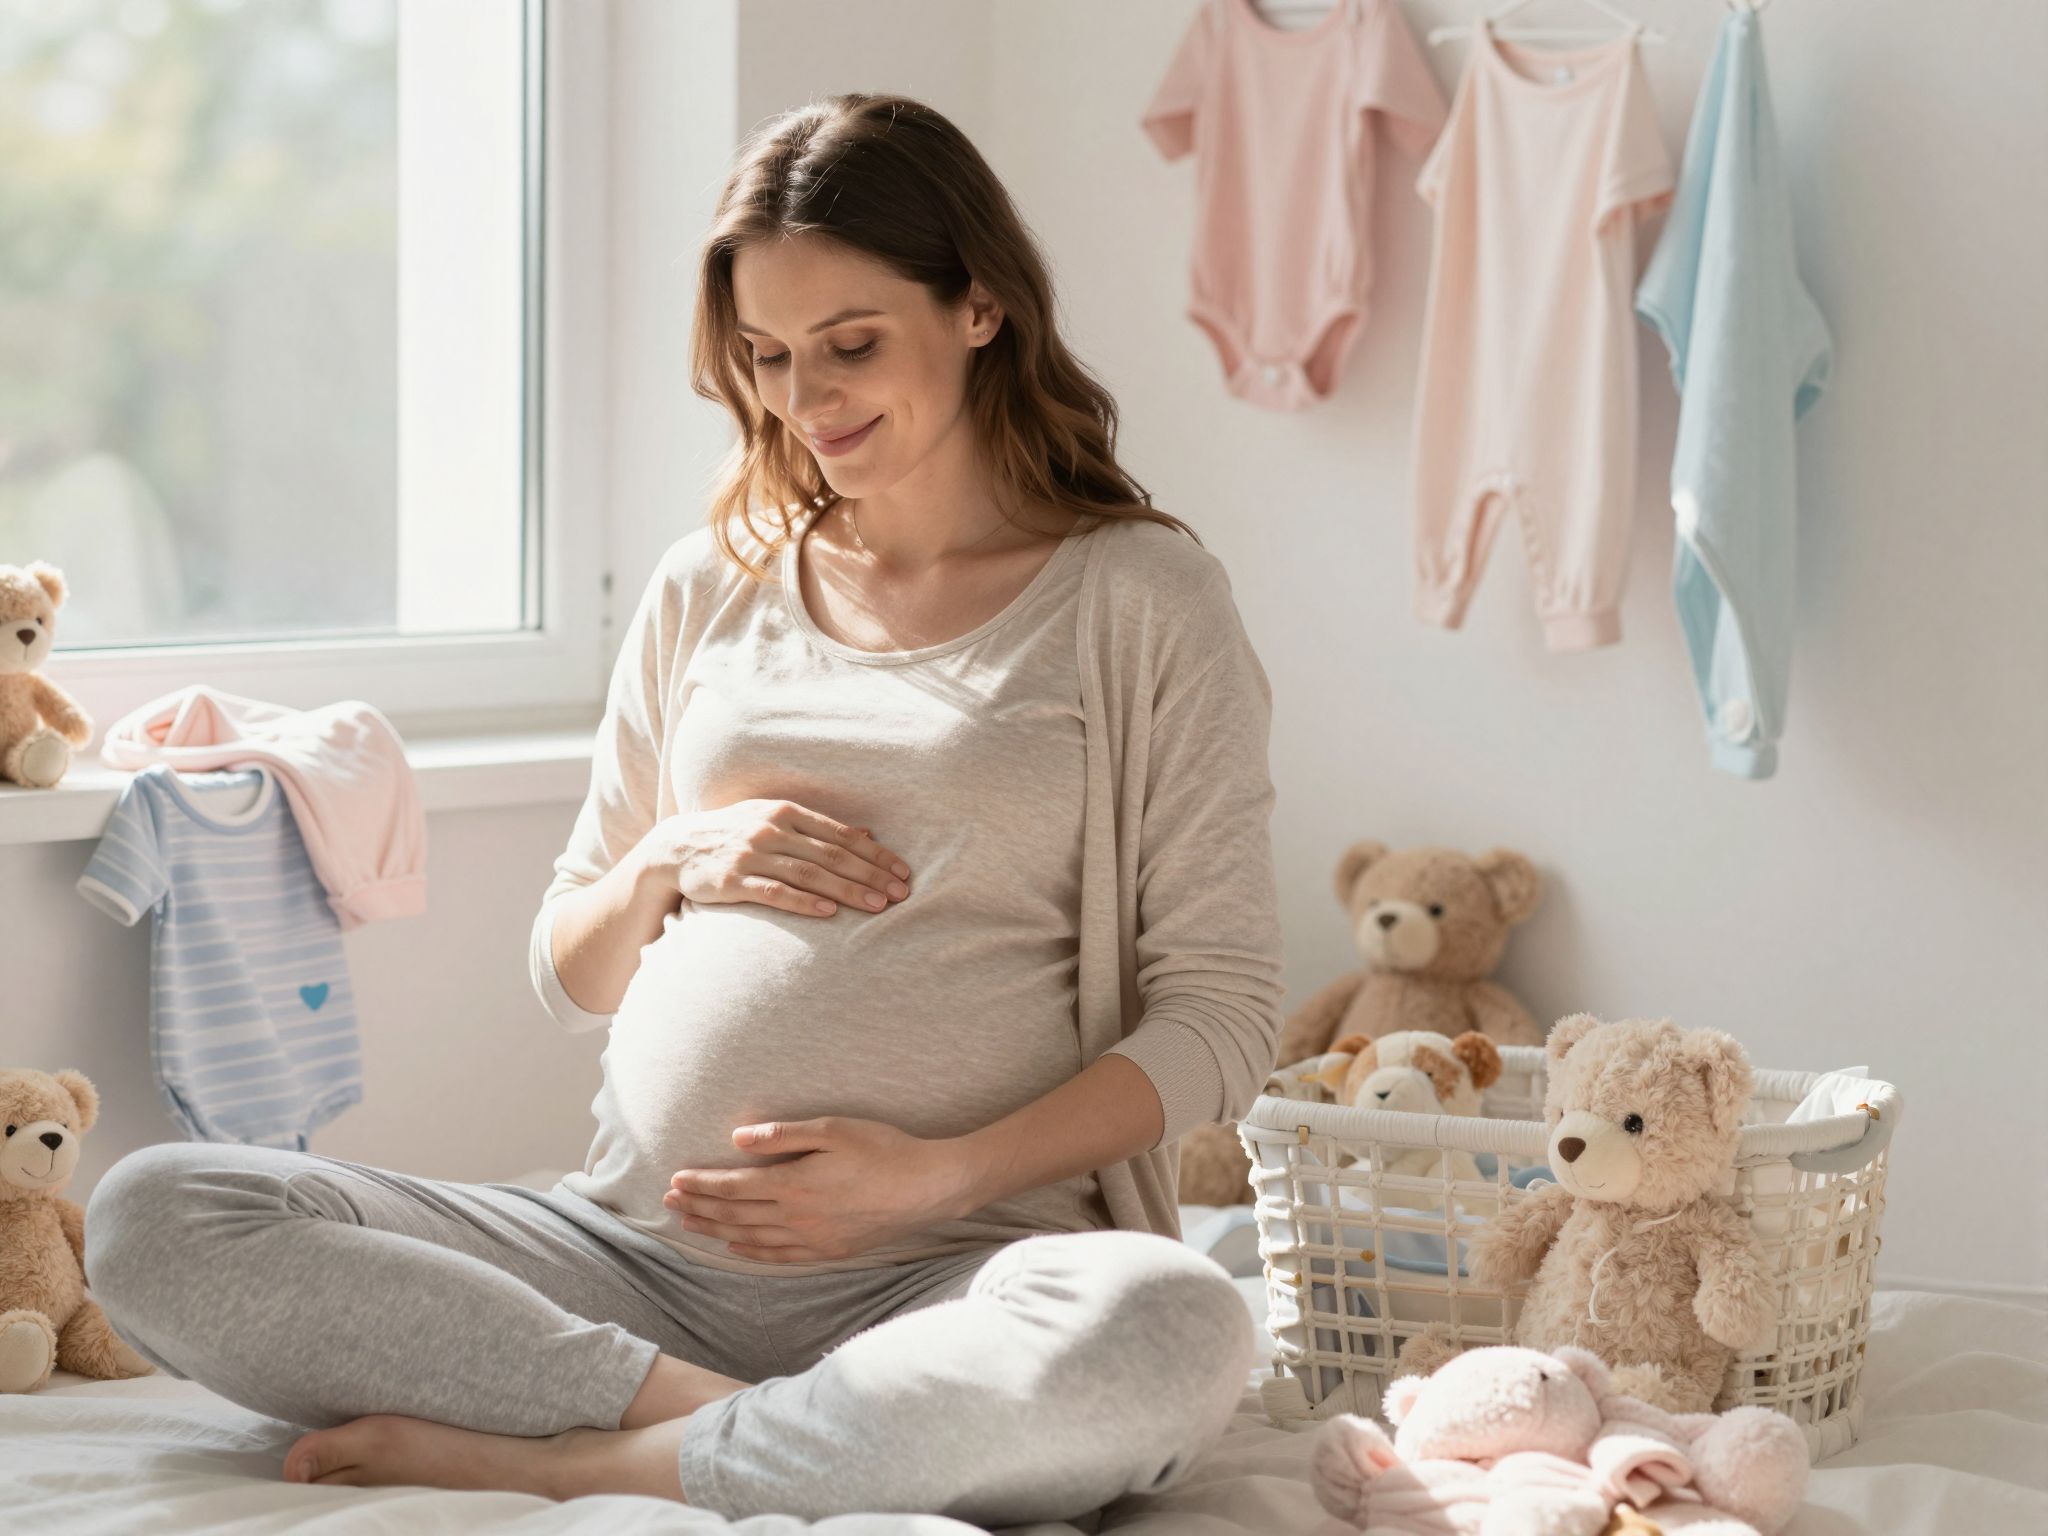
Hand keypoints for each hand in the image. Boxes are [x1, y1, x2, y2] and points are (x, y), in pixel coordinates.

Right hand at [637, 800, 913, 918]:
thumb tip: (868, 835)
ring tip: (877, 906)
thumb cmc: (736, 834)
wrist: (676, 847)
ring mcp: (750, 854)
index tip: (903, 871)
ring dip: (846, 890)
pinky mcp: (731, 880)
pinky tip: (828, 912)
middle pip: (831, 854)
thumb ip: (819, 830)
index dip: (875, 854)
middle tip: (901, 893)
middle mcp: (771, 829)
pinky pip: (773, 892)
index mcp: (785, 812)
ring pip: (808, 873)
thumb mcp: (775, 822)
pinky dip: (803, 901)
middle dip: (870, 874)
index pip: (841, 834)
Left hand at [664, 1116, 979, 1263]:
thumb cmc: (883, 1149)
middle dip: (699, 1208)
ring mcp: (813, 1239)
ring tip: (689, 1224)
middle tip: (668, 1204)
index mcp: (795, 1185)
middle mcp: (797, 1218)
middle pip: (735, 1216)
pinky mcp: (829, 1250)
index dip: (702, 1185)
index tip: (675, 1180)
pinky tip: (736, 1247)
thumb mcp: (834, 1129)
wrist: (928, 1187)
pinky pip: (779, 1257)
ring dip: (716, 1230)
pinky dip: (751, 1253)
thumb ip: (783, 1135)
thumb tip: (739, 1138)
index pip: (734, 1188)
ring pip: (751, 1238)